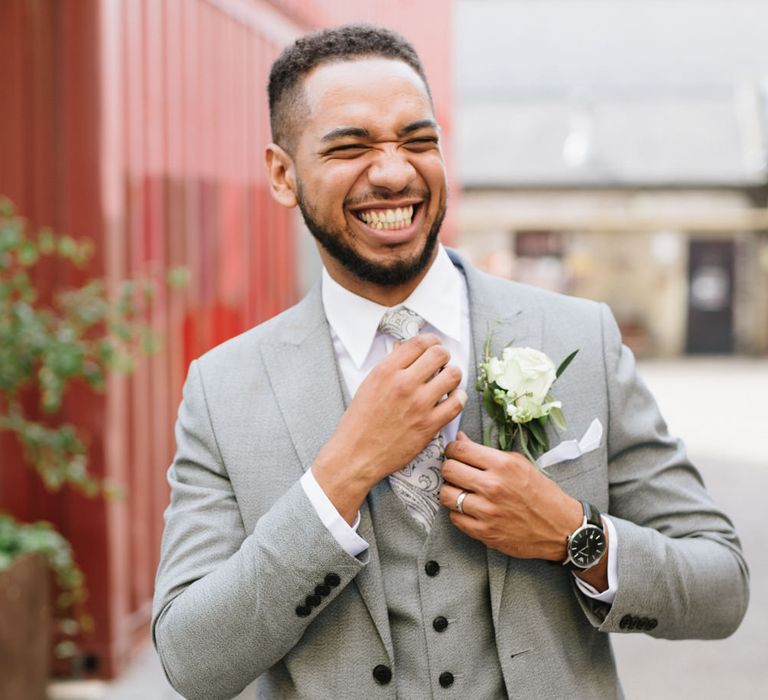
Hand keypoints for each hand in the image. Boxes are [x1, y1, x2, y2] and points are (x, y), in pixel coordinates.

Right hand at [313, 334, 464, 522]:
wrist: (355, 455)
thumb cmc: (359, 422)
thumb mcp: (368, 385)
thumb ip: (390, 367)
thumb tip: (407, 351)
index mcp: (386, 370)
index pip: (419, 342)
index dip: (431, 341)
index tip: (433, 346)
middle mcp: (404, 384)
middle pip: (440, 354)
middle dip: (443, 356)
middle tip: (441, 364)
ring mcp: (418, 404)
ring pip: (453, 376)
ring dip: (453, 375)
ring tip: (448, 381)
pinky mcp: (429, 425)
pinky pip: (456, 403)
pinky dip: (459, 398)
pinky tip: (453, 399)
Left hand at [439, 432, 581, 560]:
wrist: (559, 527)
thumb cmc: (541, 494)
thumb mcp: (519, 463)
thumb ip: (488, 452)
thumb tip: (460, 441)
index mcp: (503, 465)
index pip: (460, 450)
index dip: (452, 450)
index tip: (453, 453)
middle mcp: (493, 486)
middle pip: (448, 470)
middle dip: (449, 468)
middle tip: (456, 471)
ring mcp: (487, 511)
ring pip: (446, 494)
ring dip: (451, 491)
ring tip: (461, 490)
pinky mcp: (485, 532)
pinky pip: (454, 518)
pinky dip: (458, 512)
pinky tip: (469, 508)